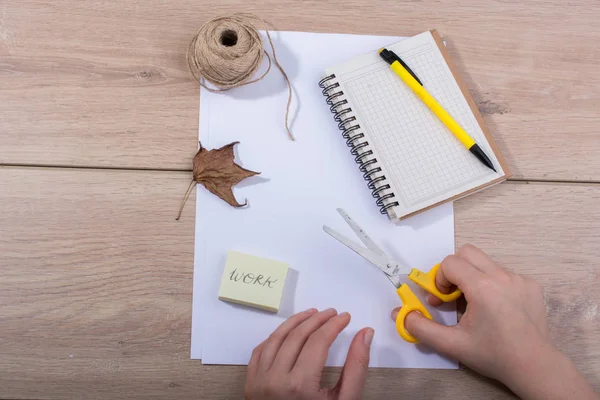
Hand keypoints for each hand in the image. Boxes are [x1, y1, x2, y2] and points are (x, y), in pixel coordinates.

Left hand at [245, 308, 373, 399]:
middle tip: (332, 313)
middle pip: (298, 335)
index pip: (319, 341)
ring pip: (277, 338)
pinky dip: (275, 336)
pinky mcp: (250, 383)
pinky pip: (261, 350)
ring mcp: (259, 381)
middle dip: (317, 320)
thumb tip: (365, 333)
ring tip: (312, 314)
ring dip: (295, 322)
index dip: (334, 325)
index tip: (345, 317)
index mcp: (300, 385)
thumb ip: (356, 366)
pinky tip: (288, 331)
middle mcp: (275, 379)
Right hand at [393, 244, 597, 399]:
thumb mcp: (452, 344)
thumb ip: (421, 328)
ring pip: (486, 263)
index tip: (442, 300)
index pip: (450, 263)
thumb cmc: (493, 355)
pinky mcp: (531, 285)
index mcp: (483, 287)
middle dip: (455, 270)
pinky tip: (497, 308)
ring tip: (477, 305)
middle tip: (455, 294)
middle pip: (467, 252)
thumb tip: (402, 314)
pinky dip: (494, 285)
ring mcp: (519, 279)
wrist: (534, 366)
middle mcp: (502, 277)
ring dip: (474, 277)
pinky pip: (504, 274)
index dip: (439, 279)